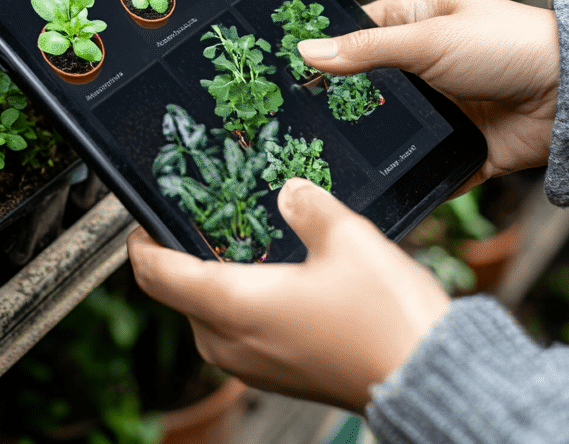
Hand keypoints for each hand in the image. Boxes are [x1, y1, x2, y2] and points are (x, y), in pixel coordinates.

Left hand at [127, 179, 449, 413]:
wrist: (428, 377)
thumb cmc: (388, 321)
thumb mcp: (348, 237)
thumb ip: (308, 205)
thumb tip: (290, 191)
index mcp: (231, 305)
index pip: (153, 273)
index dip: (140, 241)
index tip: (144, 217)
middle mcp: (230, 343)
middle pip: (179, 293)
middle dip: (184, 253)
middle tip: (204, 217)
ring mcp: (252, 365)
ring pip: (208, 315)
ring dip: (216, 277)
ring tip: (244, 240)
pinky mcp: (276, 374)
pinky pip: (238, 333)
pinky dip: (243, 302)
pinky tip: (278, 276)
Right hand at [298, 0, 559, 190]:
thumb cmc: (509, 46)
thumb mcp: (428, 40)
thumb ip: (365, 50)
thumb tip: (305, 52)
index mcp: (418, 19)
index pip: (357, 32)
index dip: (326, 51)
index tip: (287, 73)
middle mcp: (427, 61)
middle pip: (370, 85)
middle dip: (343, 104)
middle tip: (296, 122)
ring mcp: (444, 105)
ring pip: (392, 128)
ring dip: (372, 142)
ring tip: (324, 158)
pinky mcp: (461, 146)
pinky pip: (424, 165)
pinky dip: (406, 175)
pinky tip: (371, 186)